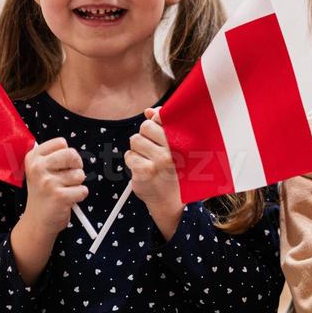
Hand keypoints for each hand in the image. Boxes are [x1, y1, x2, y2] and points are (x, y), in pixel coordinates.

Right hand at [20, 137, 86, 236]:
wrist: (37, 221)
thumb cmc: (43, 195)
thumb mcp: (39, 171)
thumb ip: (53, 158)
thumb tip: (73, 151)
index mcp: (33, 158)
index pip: (61, 143)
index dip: (67, 155)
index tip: (62, 165)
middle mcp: (38, 168)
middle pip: (72, 154)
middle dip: (76, 166)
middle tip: (68, 178)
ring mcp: (48, 182)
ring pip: (80, 174)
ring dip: (76, 184)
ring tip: (64, 190)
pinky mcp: (59, 196)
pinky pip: (83, 190)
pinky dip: (79, 196)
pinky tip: (67, 199)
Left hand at [125, 107, 182, 238]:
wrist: (171, 201)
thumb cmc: (172, 171)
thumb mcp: (174, 147)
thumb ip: (162, 126)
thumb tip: (148, 111)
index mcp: (183, 141)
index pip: (162, 117)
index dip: (155, 121)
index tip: (157, 132)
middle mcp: (173, 149)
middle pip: (145, 127)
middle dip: (145, 137)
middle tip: (153, 150)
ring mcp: (159, 161)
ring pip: (135, 140)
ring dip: (138, 150)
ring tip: (148, 160)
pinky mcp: (145, 171)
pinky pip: (129, 156)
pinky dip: (132, 162)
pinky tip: (143, 169)